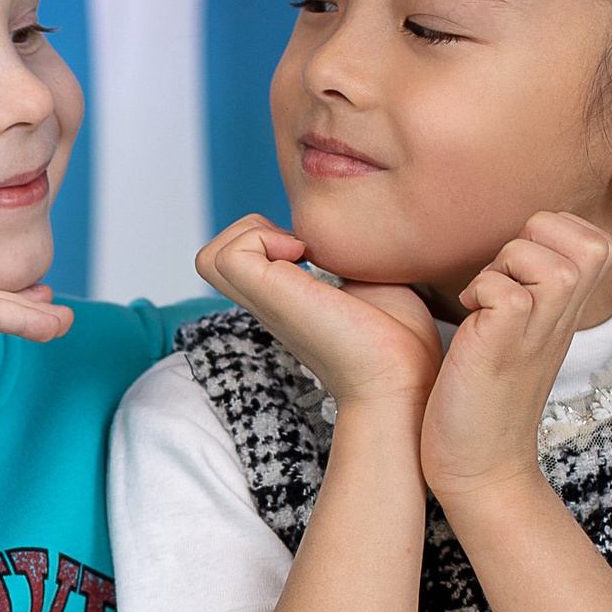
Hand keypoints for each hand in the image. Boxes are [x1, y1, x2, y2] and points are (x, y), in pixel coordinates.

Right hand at [195, 215, 439, 409]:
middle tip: (299, 246)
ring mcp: (264, 302)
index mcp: (288, 300)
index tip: (313, 250)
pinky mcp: (269, 297)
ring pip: (210, 257)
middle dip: (251, 232)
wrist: (401, 380)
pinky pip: (228, 254)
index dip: (271, 238)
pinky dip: (259, 238)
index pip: (246, 263)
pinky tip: (302, 256)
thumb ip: (351, 258)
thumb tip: (349, 233)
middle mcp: (268, 304)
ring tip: (297, 250)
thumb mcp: (372, 283)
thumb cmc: (399, 342)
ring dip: (250, 234)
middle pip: (214, 260)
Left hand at [421, 212, 611, 503]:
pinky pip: (507, 291)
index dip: (553, 233)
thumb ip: (528, 288)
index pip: (594, 237)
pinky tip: (470, 318)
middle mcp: (563, 318)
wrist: (480, 466)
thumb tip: (513, 244)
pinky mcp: (504, 346)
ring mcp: (538, 333)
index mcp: (567, 310)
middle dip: (535, 238)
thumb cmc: (486, 396)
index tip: (519, 269)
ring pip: (547, 258)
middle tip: (504, 277)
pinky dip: (480, 291)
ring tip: (484, 300)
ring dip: (505, 264)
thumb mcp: (519, 331)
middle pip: (588, 239)